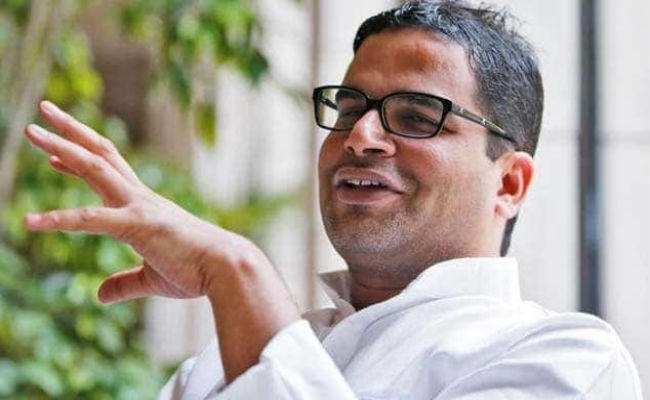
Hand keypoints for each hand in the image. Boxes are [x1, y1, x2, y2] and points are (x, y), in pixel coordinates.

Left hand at [24, 101, 252, 303]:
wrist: (225, 267)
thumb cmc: (196, 269)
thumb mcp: (152, 278)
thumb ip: (124, 283)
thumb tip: (100, 295)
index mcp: (144, 205)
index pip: (108, 171)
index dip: (79, 159)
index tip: (54, 153)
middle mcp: (139, 197)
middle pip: (100, 154)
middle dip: (70, 131)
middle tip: (42, 111)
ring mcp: (137, 207)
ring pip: (94, 167)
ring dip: (61, 147)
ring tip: (31, 131)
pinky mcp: (135, 225)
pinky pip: (89, 220)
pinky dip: (58, 218)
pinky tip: (29, 221)